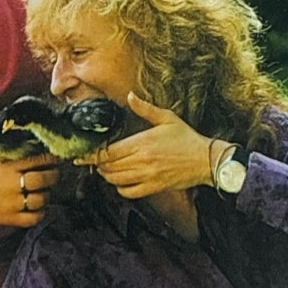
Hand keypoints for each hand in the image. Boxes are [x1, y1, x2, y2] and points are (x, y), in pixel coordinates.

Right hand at [0, 152, 60, 226]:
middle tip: (54, 174)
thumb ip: (21, 158)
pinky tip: (38, 207)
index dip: (52, 159)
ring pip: (41, 199)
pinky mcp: (9, 218)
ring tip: (44, 191)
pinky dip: (40, 213)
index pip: (38, 160)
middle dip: (53, 176)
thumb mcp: (0, 160)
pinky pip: (33, 218)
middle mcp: (10, 184)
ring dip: (47, 194)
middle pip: (42, 180)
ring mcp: (10, 203)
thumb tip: (48, 154)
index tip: (57, 159)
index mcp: (8, 166)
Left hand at [76, 92, 213, 199]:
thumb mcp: (166, 118)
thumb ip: (145, 109)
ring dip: (107, 176)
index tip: (82, 155)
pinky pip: (129, 192)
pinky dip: (120, 188)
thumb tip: (130, 96)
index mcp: (142, 142)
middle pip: (109, 167)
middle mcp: (142, 160)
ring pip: (116, 180)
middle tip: (94, 161)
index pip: (109, 152)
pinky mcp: (154, 187)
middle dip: (98, 165)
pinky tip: (121, 181)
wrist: (206, 160)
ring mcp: (147, 176)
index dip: (93, 155)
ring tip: (106, 169)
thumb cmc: (187, 138)